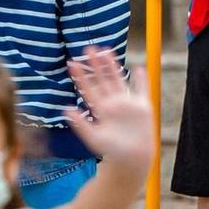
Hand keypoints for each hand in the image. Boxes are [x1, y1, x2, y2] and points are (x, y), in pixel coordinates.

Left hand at [63, 47, 153, 166]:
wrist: (131, 160)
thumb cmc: (111, 151)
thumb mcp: (92, 137)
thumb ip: (80, 123)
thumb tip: (65, 109)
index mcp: (100, 109)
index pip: (88, 88)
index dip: (80, 76)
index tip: (72, 63)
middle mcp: (113, 103)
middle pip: (103, 79)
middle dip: (96, 64)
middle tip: (88, 48)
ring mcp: (128, 103)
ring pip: (119, 79)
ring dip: (113, 66)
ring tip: (106, 51)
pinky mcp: (143, 107)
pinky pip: (142, 90)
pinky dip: (141, 80)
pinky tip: (138, 69)